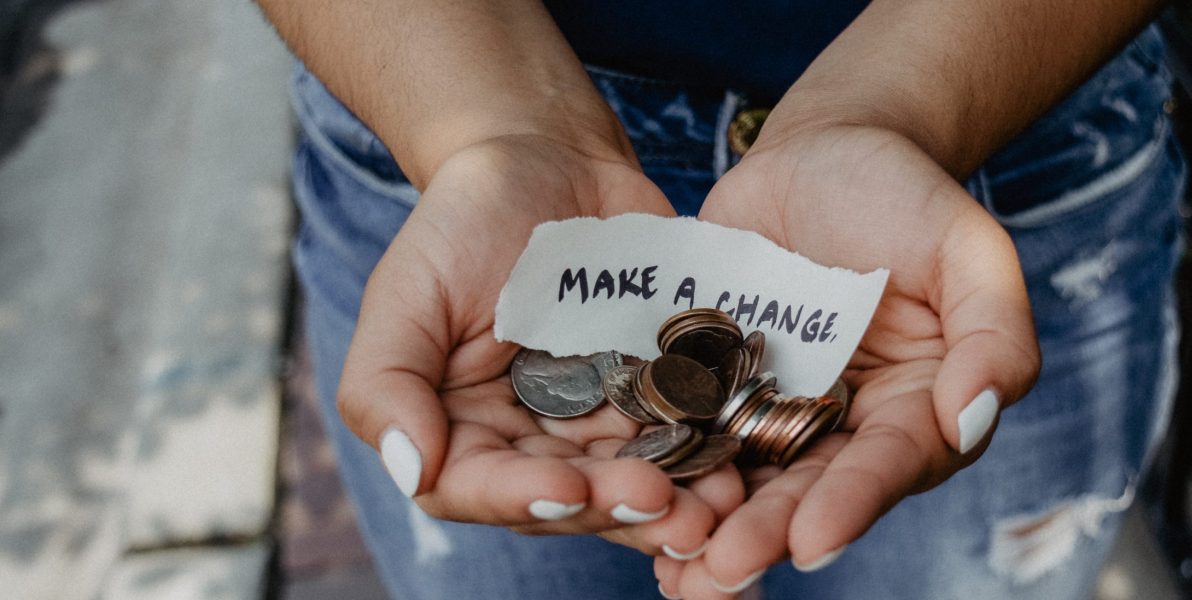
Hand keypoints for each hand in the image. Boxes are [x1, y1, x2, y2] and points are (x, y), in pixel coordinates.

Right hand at [336, 135, 744, 555]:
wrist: (549, 159)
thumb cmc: (463, 222)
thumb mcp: (406, 291)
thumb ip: (385, 383)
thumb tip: (411, 469)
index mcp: (462, 431)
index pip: (481, 488)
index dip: (525, 499)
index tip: (571, 490)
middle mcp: (532, 441)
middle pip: (571, 498)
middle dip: (618, 508)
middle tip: (668, 506)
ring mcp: (601, 421)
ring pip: (636, 480)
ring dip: (679, 502)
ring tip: (718, 506)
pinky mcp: (660, 392)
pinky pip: (687, 434)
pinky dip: (713, 453)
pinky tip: (743, 464)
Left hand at [656, 126, 1039, 597]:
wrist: (822, 150)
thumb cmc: (907, 194)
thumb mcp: (968, 247)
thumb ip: (994, 332)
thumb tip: (972, 419)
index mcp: (915, 409)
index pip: (888, 465)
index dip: (852, 504)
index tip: (812, 541)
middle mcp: (844, 427)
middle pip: (807, 490)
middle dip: (766, 533)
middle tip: (721, 568)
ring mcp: (772, 408)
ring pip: (742, 479)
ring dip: (708, 526)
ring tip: (673, 568)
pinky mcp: (712, 384)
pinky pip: (686, 430)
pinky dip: (661, 468)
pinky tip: (625, 501)